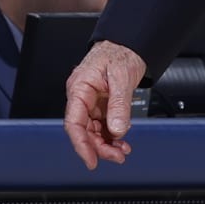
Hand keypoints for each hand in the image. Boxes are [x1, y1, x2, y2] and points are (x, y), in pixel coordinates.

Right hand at [64, 39, 147, 168]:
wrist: (130, 43)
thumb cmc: (121, 52)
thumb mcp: (122, 78)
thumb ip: (119, 105)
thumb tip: (117, 130)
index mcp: (79, 88)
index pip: (74, 123)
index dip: (81, 144)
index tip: (91, 160)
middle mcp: (82, 97)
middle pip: (84, 130)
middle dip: (100, 146)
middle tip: (117, 156)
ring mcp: (92, 101)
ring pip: (94, 130)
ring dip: (107, 143)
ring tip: (123, 151)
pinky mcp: (102, 103)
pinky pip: (103, 124)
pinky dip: (112, 134)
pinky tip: (121, 141)